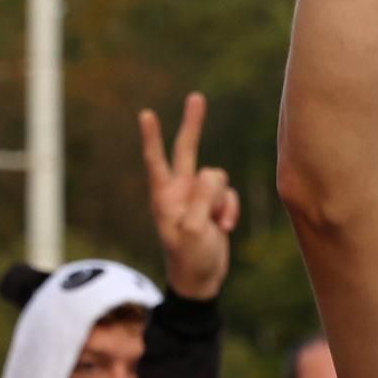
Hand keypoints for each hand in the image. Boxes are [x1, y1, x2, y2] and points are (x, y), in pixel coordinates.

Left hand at [140, 93, 237, 300]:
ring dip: (223, 201)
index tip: (145, 114)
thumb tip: (213, 176)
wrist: (201, 280)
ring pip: (218, 178)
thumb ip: (202, 199)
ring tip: (218, 226)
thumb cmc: (189, 258)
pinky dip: (231, 209)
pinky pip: (229, 194)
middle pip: (187, 150)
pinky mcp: (214, 205)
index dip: (152, 137)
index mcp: (164, 196)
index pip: (156, 160)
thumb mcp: (194, 230)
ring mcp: (198, 197)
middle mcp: (179, 191)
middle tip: (196, 97)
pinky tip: (225, 228)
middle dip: (193, 124)